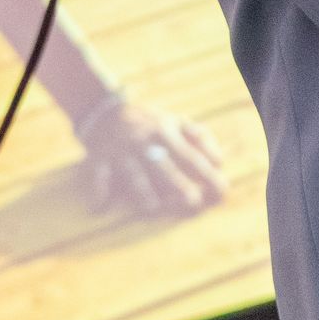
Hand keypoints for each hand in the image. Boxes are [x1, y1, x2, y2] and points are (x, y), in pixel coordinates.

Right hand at [80, 96, 227, 216]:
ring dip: (143, 193)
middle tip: (194, 202)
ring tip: (154, 208)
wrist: (104, 110)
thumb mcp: (176, 122)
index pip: (191, 157)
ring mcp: (121, 152)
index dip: (207, 174)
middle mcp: (144, 143)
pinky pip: (98, 176)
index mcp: (166, 133)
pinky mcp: (99, 159)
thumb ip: (199, 138)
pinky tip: (99, 207)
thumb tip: (219, 161)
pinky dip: (98, 191)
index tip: (221, 191)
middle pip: (164, 168)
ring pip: (133, 175)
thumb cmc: (149, 124)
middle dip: (180, 185)